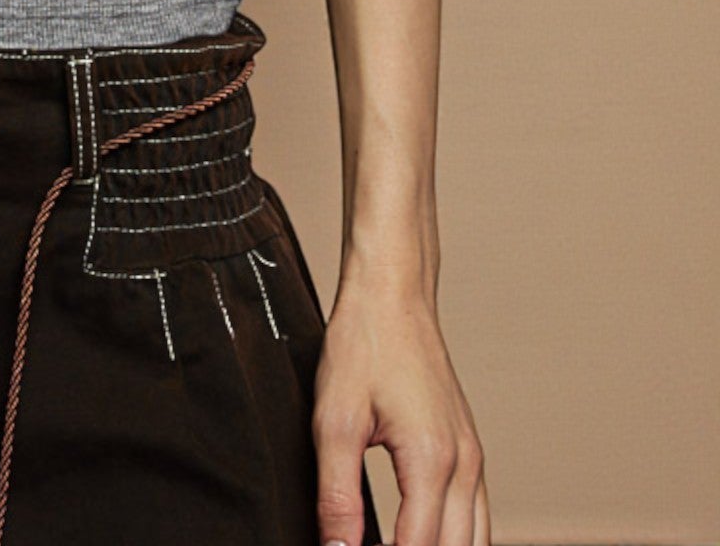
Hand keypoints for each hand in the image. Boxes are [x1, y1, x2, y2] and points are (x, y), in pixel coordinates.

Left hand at [312, 278, 489, 545]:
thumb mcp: (335, 420)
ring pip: (476, 541)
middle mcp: (464, 466)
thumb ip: (337, 495)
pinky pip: (477, 517)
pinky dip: (457, 541)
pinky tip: (425, 543)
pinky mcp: (469, 450)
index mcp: (432, 461)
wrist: (393, 292)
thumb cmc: (363, 345)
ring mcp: (473, 457)